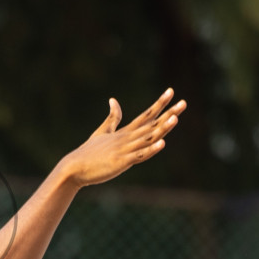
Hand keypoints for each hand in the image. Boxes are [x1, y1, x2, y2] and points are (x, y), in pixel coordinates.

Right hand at [55, 89, 186, 187]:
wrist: (75, 167)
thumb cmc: (89, 152)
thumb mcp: (102, 131)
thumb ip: (112, 117)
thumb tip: (113, 99)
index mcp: (125, 132)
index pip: (146, 115)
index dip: (159, 103)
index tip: (171, 91)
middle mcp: (127, 138)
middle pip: (152, 124)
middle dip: (168, 113)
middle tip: (184, 103)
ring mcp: (124, 150)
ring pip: (147, 137)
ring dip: (162, 129)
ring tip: (175, 119)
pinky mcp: (121, 162)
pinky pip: (139, 155)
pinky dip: (151, 149)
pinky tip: (161, 144)